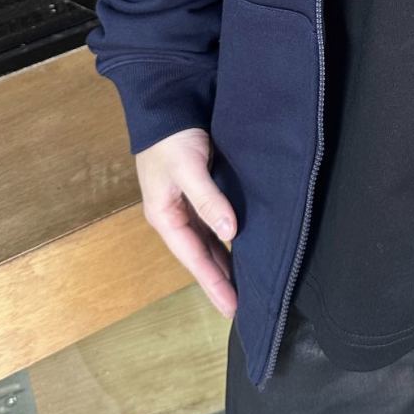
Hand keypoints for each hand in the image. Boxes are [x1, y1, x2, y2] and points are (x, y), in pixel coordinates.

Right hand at [135, 127, 237, 318]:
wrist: (167, 104)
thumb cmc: (172, 138)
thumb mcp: (187, 168)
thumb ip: (208, 199)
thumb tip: (230, 231)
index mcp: (166, 216)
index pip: (194, 258)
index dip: (214, 283)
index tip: (233, 308)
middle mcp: (176, 215)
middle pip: (201, 255)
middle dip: (220, 279)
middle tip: (244, 306)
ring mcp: (187, 204)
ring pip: (209, 241)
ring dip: (225, 261)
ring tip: (247, 284)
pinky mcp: (201, 189)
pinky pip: (215, 222)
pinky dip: (227, 238)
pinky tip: (242, 246)